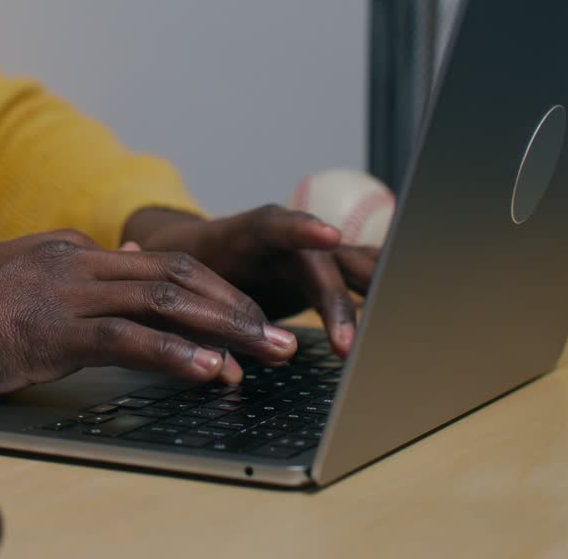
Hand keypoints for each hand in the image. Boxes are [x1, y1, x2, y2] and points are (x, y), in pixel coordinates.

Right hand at [0, 229, 297, 393]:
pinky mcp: (50, 330)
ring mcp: (66, 293)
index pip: (164, 264)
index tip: (250, 316)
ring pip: (168, 302)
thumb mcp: (22, 283)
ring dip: (227, 329)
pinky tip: (212, 371)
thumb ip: (75, 280)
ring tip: (270, 353)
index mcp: (73, 251)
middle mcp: (78, 262)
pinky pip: (129, 340)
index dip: (216, 290)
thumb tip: (129, 269)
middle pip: (181, 276)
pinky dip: (177, 354)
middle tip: (284, 336)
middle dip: (239, 306)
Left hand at [123, 205, 380, 356]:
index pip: (277, 224)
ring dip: (368, 304)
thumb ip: (181, 298)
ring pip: (354, 271)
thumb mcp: (173, 279)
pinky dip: (375, 308)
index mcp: (247, 232)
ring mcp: (313, 260)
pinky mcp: (324, 282)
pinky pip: (358, 290)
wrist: (190, 257)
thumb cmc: (177, 266)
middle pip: (325, 261)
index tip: (327, 236)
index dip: (302, 228)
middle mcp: (288, 242)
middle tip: (346, 343)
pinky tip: (394, 336)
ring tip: (382, 343)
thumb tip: (175, 312)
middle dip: (339, 301)